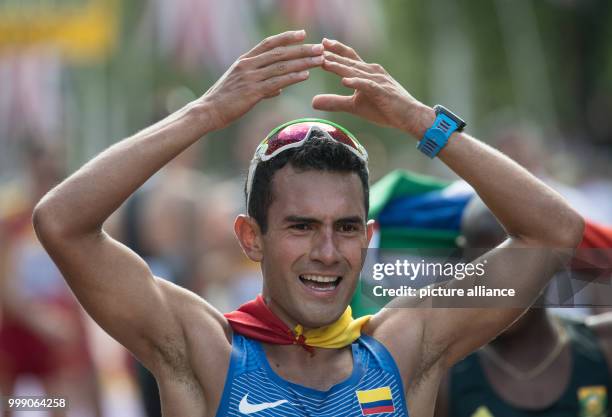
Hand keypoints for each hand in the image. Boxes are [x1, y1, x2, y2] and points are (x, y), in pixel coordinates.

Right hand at [200, 30, 323, 130]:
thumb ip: (262, 85)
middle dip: (301, 49)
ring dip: (302, 62)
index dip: (287, 37)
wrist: (208, 111)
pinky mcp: (252, 92)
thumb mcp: (241, 87)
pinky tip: (305, 75)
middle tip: (319, 47)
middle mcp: (248, 65)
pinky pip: (277, 82)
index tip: (303, 33)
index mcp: (244, 61)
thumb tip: (278, 88)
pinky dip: (292, 78)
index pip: (269, 43)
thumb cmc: (224, 100)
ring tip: (319, 60)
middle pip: (279, 53)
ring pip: (281, 66)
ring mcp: (250, 78)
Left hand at [312, 38, 433, 137]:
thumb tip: (313, 102)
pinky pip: (367, 86)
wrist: (410, 116)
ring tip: (324, 62)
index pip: (348, 58)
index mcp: (366, 72)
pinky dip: (356, 83)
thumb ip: (335, 102)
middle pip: (349, 61)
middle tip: (317, 48)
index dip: (335, 50)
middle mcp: (371, 71)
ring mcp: (378, 80)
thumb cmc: (384, 109)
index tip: (320, 45)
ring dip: (340, 67)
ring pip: (355, 71)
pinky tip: (344, 82)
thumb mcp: (354, 106)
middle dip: (333, 55)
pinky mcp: (383, 92)